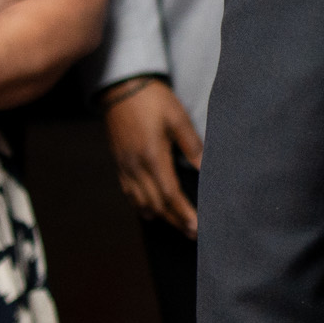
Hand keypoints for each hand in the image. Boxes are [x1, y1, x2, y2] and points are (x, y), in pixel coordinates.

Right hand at [104, 77, 201, 236]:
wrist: (122, 89)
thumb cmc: (154, 101)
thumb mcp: (178, 118)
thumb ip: (192, 145)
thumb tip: (204, 169)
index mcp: (153, 158)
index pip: (170, 195)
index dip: (184, 213)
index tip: (197, 226)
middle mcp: (136, 167)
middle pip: (156, 204)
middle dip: (175, 220)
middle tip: (192, 233)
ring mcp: (125, 166)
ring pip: (140, 202)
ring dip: (159, 216)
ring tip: (176, 225)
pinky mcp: (120, 162)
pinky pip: (129, 192)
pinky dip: (141, 205)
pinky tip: (150, 210)